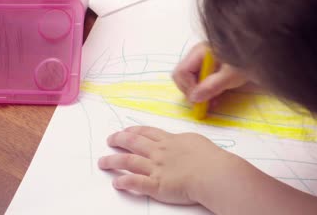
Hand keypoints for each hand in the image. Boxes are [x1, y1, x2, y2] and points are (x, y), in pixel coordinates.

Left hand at [98, 126, 238, 204]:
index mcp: (170, 141)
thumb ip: (183, 142)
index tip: (126, 131)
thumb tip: (180, 142)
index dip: (134, 131)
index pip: (147, 133)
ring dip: (113, 161)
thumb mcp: (196, 141)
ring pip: (129, 162)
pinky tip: (116, 183)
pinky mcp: (157, 185)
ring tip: (102, 162)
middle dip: (119, 140)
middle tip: (110, 140)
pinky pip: (136, 183)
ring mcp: (157, 168)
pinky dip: (124, 182)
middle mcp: (160, 152)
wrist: (213, 172)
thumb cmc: (210, 158)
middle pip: (134, 143)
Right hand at [173, 42, 247, 102]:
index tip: (200, 100)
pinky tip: (216, 97)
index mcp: (200, 52)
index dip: (188, 88)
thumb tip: (193, 98)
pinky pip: (201, 80)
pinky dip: (206, 90)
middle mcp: (198, 55)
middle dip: (192, 92)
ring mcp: (204, 61)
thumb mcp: (230, 75)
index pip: (181, 72)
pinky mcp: (211, 67)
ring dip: (199, 93)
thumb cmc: (248, 60)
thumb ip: (211, 86)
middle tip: (204, 104)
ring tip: (212, 103)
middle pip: (183, 76)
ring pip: (192, 80)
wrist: (263, 54)